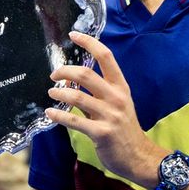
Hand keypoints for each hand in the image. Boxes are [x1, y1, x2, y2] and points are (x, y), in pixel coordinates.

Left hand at [45, 32, 163, 186]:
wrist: (138, 155)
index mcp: (121, 87)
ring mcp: (110, 115)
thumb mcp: (118, 104)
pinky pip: (75, 121)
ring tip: (51, 93)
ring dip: (60, 93)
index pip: (106, 57)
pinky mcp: (101, 132)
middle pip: (87, 74)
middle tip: (53, 75)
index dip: (89, 43)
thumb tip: (72, 79)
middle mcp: (116, 98)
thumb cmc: (125, 129)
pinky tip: (50, 113)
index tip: (73, 34)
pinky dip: (59, 115)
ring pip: (78, 97)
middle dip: (65, 71)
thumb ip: (98, 92)